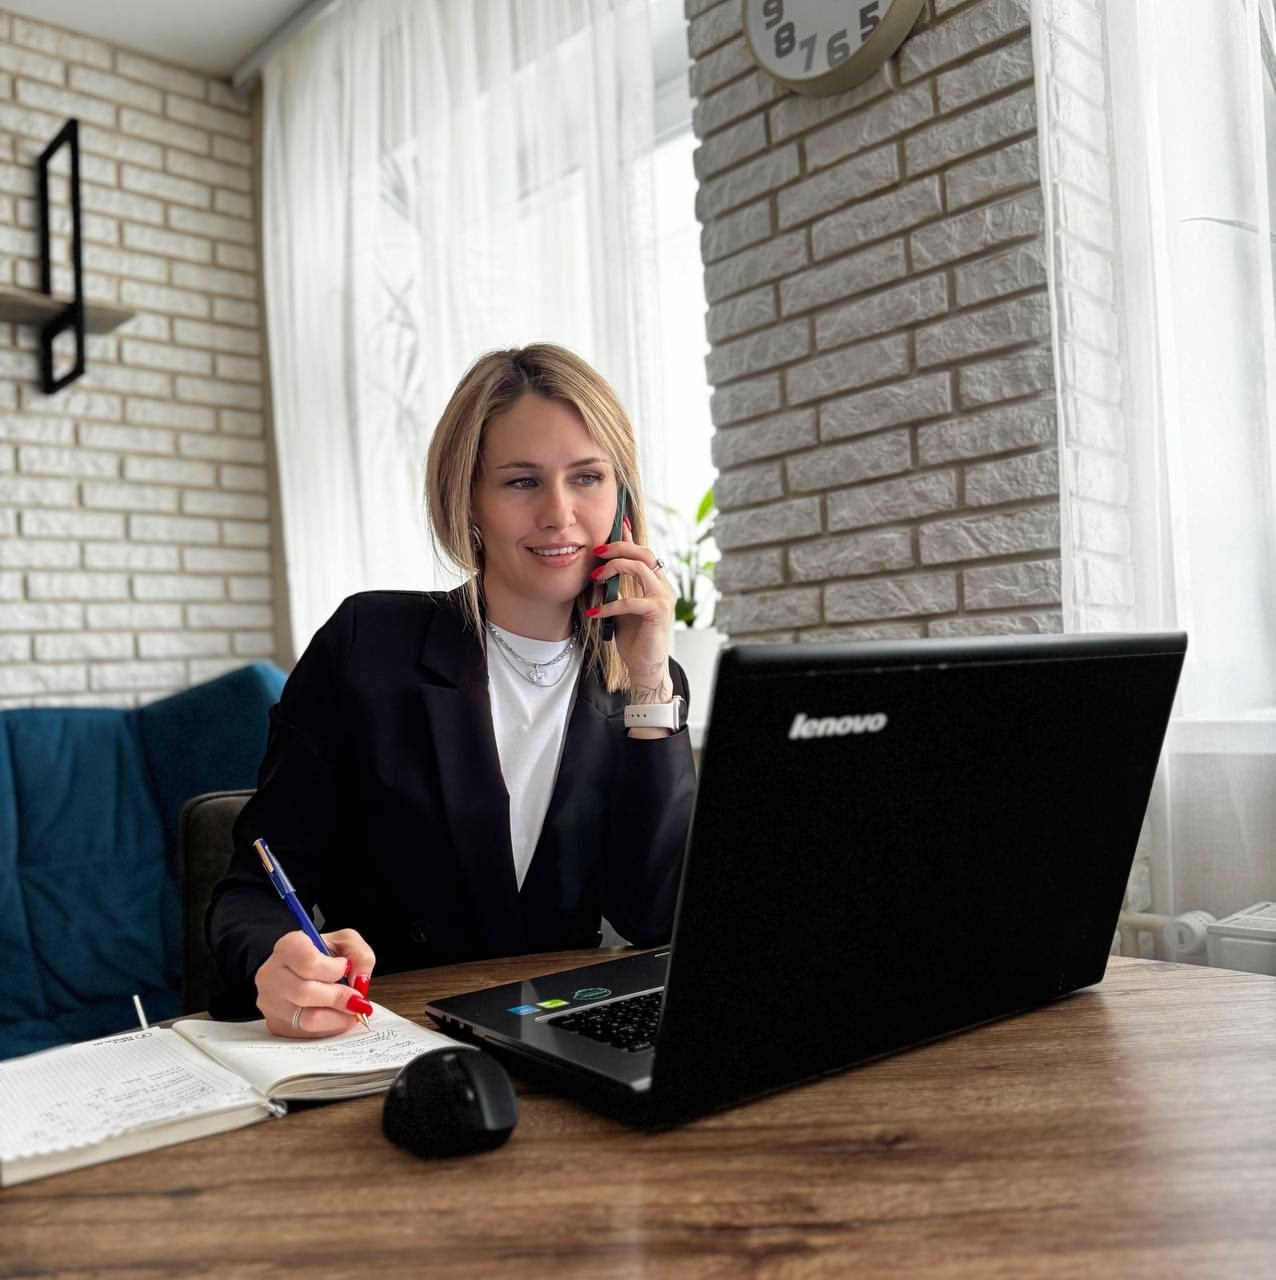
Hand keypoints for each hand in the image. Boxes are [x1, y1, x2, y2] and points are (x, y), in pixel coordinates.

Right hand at [255, 928, 376, 1037]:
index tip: (346, 970)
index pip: (309, 963)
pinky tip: (337, 1017)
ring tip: (351, 1010)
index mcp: (288, 946)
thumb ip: (360, 955)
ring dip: (337, 1017)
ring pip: (306, 1019)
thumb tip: (360, 982)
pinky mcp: (276, 1024)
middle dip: (339, 998)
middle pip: (305, 993)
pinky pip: (306, 1033)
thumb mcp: (345, 943)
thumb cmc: (323, 955)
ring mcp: (270, 1001)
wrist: (300, 970)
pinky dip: (328, 1028)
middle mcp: (272, 974)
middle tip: (357, 999)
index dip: (334, 970)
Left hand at [588, 515, 676, 704]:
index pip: (643, 552)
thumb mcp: (621, 607)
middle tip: (597, 551)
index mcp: (656, 583)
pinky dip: (609, 605)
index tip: (615, 523)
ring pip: (640, 568)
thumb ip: (616, 588)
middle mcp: (663, 586)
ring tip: (595, 577)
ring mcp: (663, 598)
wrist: (645, 667)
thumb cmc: (633, 638)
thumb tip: (599, 570)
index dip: (629, 536)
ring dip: (614, 568)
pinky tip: (594, 613)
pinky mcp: (658, 613)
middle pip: (644, 553)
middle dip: (619, 546)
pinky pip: (630, 600)